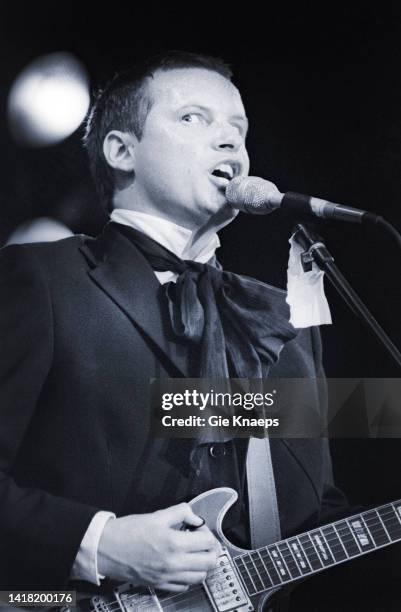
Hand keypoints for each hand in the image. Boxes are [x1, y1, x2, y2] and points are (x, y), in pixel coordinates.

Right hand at [97, 503, 219, 591]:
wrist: (106, 548)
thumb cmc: (128, 531)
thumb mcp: (157, 515)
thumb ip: (181, 513)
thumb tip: (196, 518)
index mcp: (174, 543)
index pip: (207, 542)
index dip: (208, 533)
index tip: (200, 529)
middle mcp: (173, 563)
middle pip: (209, 563)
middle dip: (211, 550)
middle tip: (202, 542)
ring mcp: (167, 577)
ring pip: (200, 577)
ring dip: (202, 564)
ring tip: (193, 553)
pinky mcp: (160, 585)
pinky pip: (184, 586)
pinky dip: (189, 576)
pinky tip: (182, 565)